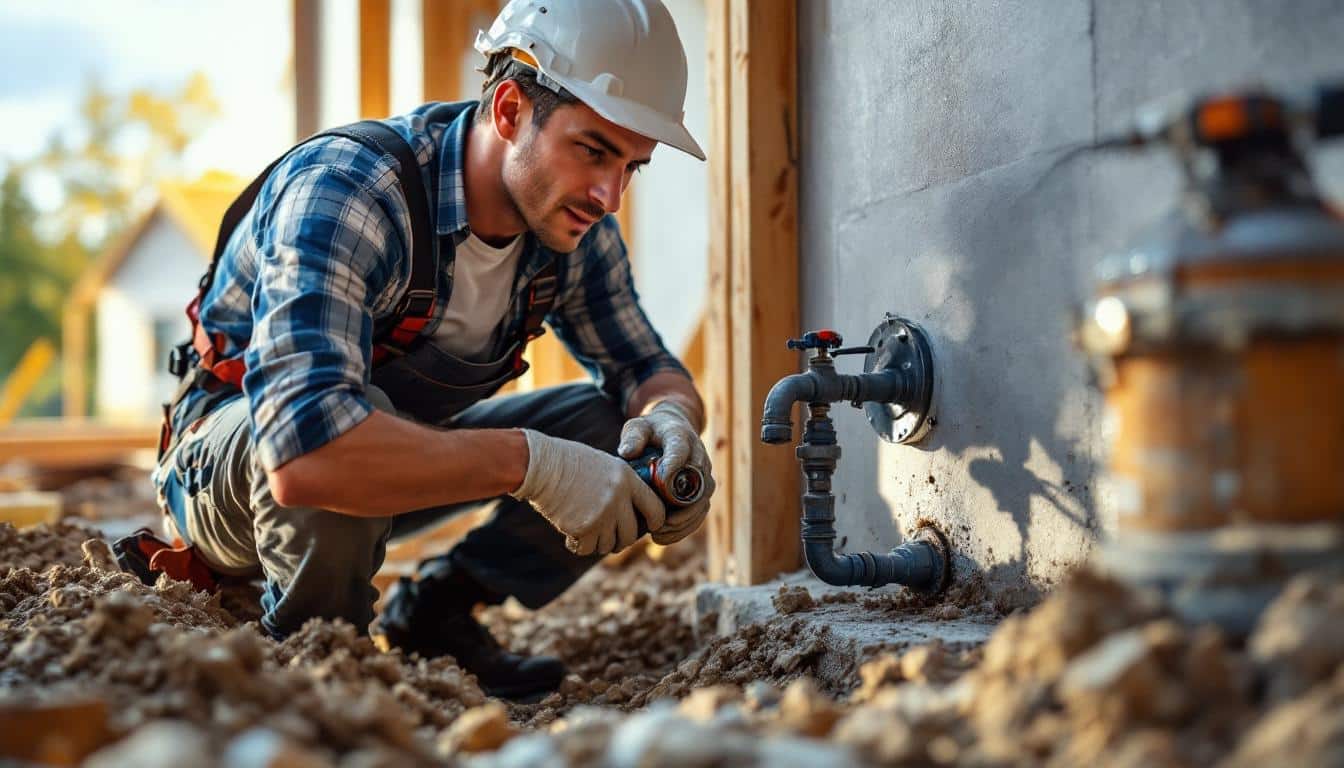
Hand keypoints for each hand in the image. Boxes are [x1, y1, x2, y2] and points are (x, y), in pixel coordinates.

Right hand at [511, 429, 664, 555]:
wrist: (541, 465)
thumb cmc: (569, 462)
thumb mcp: (605, 465)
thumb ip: (622, 486)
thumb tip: (635, 511)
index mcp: (627, 479)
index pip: (656, 510)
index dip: (654, 522)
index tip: (647, 526)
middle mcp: (618, 499)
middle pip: (631, 535)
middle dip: (622, 539)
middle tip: (610, 535)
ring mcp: (601, 515)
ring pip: (609, 545)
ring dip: (600, 543)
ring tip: (588, 530)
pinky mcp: (582, 528)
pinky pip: (588, 549)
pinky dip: (580, 546)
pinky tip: (572, 535)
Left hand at [617, 403, 714, 544]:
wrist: (671, 431)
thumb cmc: (650, 431)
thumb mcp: (638, 427)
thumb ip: (633, 436)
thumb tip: (626, 452)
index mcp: (681, 438)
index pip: (681, 451)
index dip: (673, 466)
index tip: (660, 482)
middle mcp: (698, 458)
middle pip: (697, 486)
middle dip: (681, 507)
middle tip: (659, 522)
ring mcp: (701, 477)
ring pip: (701, 504)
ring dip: (682, 523)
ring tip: (658, 534)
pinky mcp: (700, 492)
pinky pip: (698, 514)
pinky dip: (683, 529)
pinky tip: (662, 537)